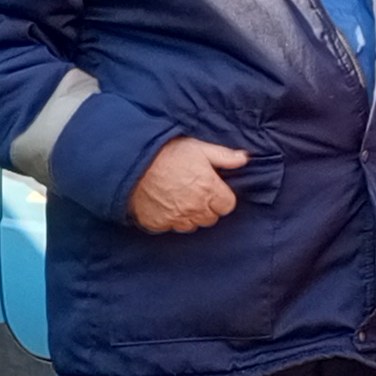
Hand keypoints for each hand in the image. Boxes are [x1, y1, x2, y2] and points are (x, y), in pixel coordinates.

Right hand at [124, 138, 248, 233]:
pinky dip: (168, 219)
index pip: (227, 206)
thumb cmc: (165, 152)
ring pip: (191, 225)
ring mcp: (175, 218)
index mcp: (208, 189)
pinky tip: (163, 204)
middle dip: (206, 207)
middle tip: (194, 193)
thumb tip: (243, 159)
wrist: (131, 161)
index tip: (212, 189)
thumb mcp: (198, 148)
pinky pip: (169, 227)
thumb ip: (223, 156)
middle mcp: (194, 207)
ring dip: (189, 216)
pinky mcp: (157, 223)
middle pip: (210, 218)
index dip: (221, 197)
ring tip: (178, 199)